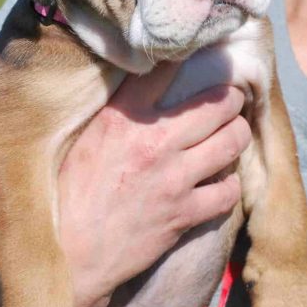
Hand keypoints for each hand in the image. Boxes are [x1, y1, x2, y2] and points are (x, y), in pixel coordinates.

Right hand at [58, 61, 251, 306]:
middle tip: (230, 98)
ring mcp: (175, 179)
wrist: (70, 253)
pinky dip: (229, 184)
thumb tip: (144, 84)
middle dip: (230, 98)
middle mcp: (155, 142)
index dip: (189, 56)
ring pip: (232, 142)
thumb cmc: (68, 193)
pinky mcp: (184, 214)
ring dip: (237, 134)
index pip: (168, 69)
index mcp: (124, 117)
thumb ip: (118, 112)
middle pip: (219, 104)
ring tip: (233, 131)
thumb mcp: (85, 138)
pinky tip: (221, 181)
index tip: (200, 52)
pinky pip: (229, 191)